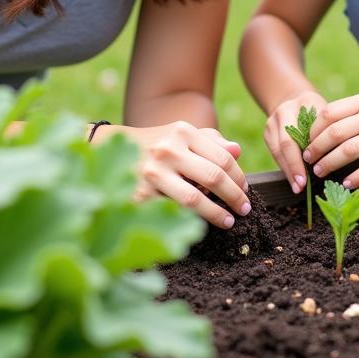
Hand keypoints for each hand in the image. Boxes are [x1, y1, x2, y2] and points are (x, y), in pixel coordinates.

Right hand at [114, 121, 250, 229]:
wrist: (113, 151)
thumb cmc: (158, 144)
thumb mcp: (182, 135)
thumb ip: (211, 141)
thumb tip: (237, 151)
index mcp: (183, 132)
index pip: (223, 158)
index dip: (239, 177)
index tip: (246, 191)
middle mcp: (168, 149)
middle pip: (213, 177)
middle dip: (234, 197)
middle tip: (244, 210)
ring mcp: (153, 172)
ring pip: (194, 199)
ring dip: (216, 214)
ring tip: (228, 222)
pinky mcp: (140, 193)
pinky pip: (172, 211)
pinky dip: (189, 220)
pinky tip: (199, 226)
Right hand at [264, 89, 326, 192]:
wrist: (295, 100)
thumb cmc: (317, 110)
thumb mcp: (325, 112)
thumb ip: (327, 130)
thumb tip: (335, 158)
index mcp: (300, 104)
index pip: (303, 131)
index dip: (305, 154)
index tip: (313, 172)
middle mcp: (282, 112)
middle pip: (285, 144)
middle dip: (293, 167)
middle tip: (301, 186)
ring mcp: (271, 123)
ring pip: (277, 151)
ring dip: (288, 171)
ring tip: (297, 187)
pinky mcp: (267, 133)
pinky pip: (275, 153)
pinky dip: (284, 167)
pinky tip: (292, 179)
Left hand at [303, 92, 358, 189]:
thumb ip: (354, 112)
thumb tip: (323, 128)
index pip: (329, 113)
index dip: (313, 129)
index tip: (305, 141)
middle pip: (334, 133)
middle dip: (316, 149)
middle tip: (307, 160)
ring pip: (348, 151)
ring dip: (330, 164)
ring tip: (320, 172)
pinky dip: (356, 178)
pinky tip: (347, 184)